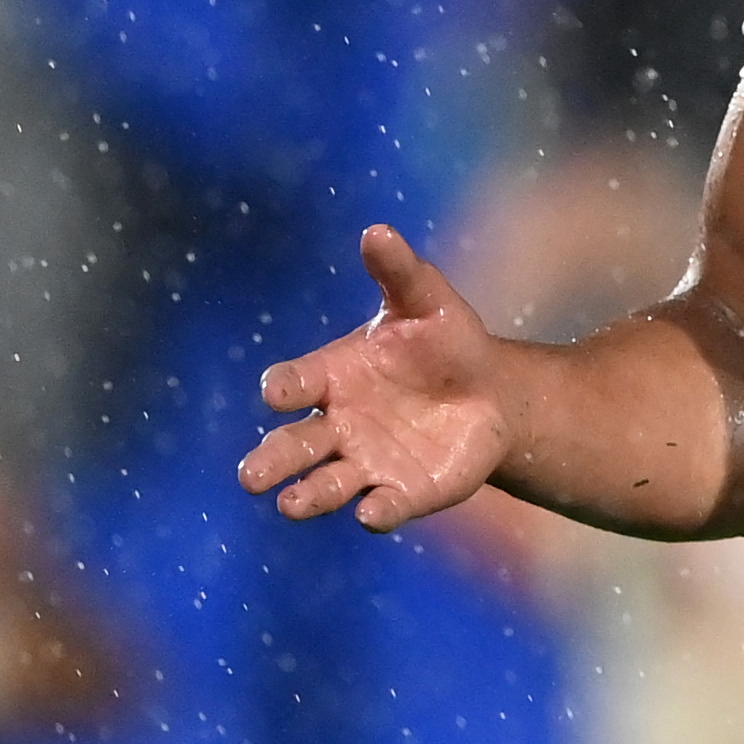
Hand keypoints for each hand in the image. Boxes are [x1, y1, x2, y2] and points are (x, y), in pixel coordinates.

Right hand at [237, 225, 511, 532]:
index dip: (284, 387)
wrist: (491, 391)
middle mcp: (336, 426)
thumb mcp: (426, 301)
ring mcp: (365, 463)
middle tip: (252, 478)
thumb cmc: (444, 342)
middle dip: (271, 461)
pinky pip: (385, 506)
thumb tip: (378, 230)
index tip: (278, 392)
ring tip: (292, 504)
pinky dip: (378, 512)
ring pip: (326, 485)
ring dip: (308, 496)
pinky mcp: (402, 491)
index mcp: (330, 376)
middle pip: (291, 447)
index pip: (292, 383)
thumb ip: (400, 271)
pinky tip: (374, 514)